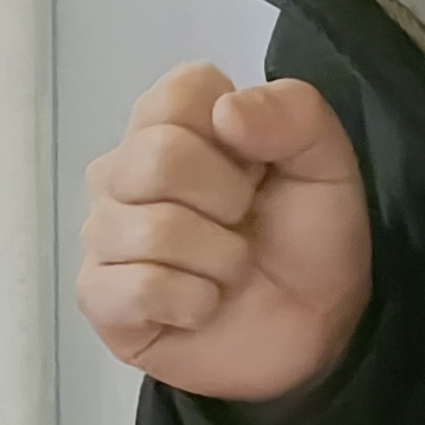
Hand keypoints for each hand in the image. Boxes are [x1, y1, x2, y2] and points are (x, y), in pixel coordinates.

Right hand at [77, 62, 371, 402]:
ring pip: (151, 230)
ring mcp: (103, 234)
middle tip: (244, 225)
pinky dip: (192, 302)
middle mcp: (123, 170)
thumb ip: (295, 114)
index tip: (256, 167)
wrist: (313, 333)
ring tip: (230, 271)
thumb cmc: (309, 241)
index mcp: (171, 125)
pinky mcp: (98, 296)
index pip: (178, 92)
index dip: (233, 132)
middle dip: (227, 201)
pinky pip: (137, 287)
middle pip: (156, 157)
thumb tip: (227, 113)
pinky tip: (202, 307)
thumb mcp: (327, 165)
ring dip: (219, 260)